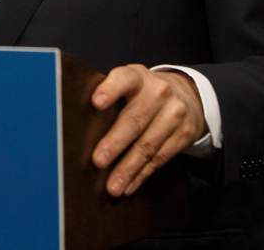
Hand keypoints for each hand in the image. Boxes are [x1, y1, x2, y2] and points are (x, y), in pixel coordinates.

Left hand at [91, 65, 206, 196]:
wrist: (184, 95)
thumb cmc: (142, 92)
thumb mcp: (128, 84)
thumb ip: (109, 96)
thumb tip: (78, 124)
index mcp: (137, 77)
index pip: (124, 79)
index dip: (110, 90)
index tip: (95, 102)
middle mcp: (158, 92)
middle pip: (135, 120)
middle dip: (115, 143)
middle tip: (98, 161)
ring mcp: (174, 113)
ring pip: (148, 146)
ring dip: (128, 169)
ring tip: (113, 186)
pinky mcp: (185, 133)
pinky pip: (160, 158)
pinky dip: (142, 175)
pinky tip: (129, 185)